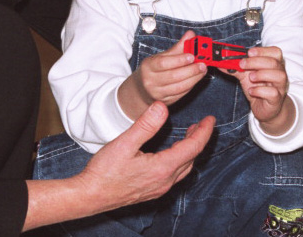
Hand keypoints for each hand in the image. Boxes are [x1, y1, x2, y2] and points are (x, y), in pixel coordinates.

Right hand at [24, 104, 214, 230]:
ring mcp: (159, 188)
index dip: (204, 132)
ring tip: (190, 133)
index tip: (211, 119)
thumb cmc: (105, 171)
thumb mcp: (124, 142)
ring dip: (191, 150)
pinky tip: (172, 151)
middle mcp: (165, 181)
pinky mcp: (152, 190)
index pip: (193, 148)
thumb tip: (162, 107)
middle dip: (200, 139)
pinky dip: (181, 159)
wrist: (90, 196)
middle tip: (203, 123)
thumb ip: (145, 124)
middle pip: (192, 158)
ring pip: (185, 167)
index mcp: (162, 168)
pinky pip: (175, 173)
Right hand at [129, 31, 206, 109]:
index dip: (179, 60)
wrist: (141, 89)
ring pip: (179, 87)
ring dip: (194, 79)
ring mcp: (157, 93)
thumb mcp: (161, 56)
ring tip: (202, 70)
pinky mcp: (165, 102)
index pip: (164, 63)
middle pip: (173, 76)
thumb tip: (191, 34)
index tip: (192, 56)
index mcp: (148, 66)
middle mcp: (150, 81)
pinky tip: (196, 79)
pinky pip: (181, 94)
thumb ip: (178, 47)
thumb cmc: (153, 69)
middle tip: (202, 64)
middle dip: (191, 70)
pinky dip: (190, 86)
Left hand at [234, 46, 294, 133]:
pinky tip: (251, 91)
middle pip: (274, 62)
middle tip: (242, 64)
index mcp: (273, 64)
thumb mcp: (245, 75)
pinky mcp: (277, 99)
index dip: (262, 50)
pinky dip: (260, 90)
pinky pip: (272, 93)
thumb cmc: (257, 87)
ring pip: (278, 75)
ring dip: (261, 74)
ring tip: (250, 77)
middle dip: (256, 61)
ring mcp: (280, 87)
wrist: (265, 108)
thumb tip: (220, 62)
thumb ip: (235, 67)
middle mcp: (279, 73)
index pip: (274, 52)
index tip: (249, 52)